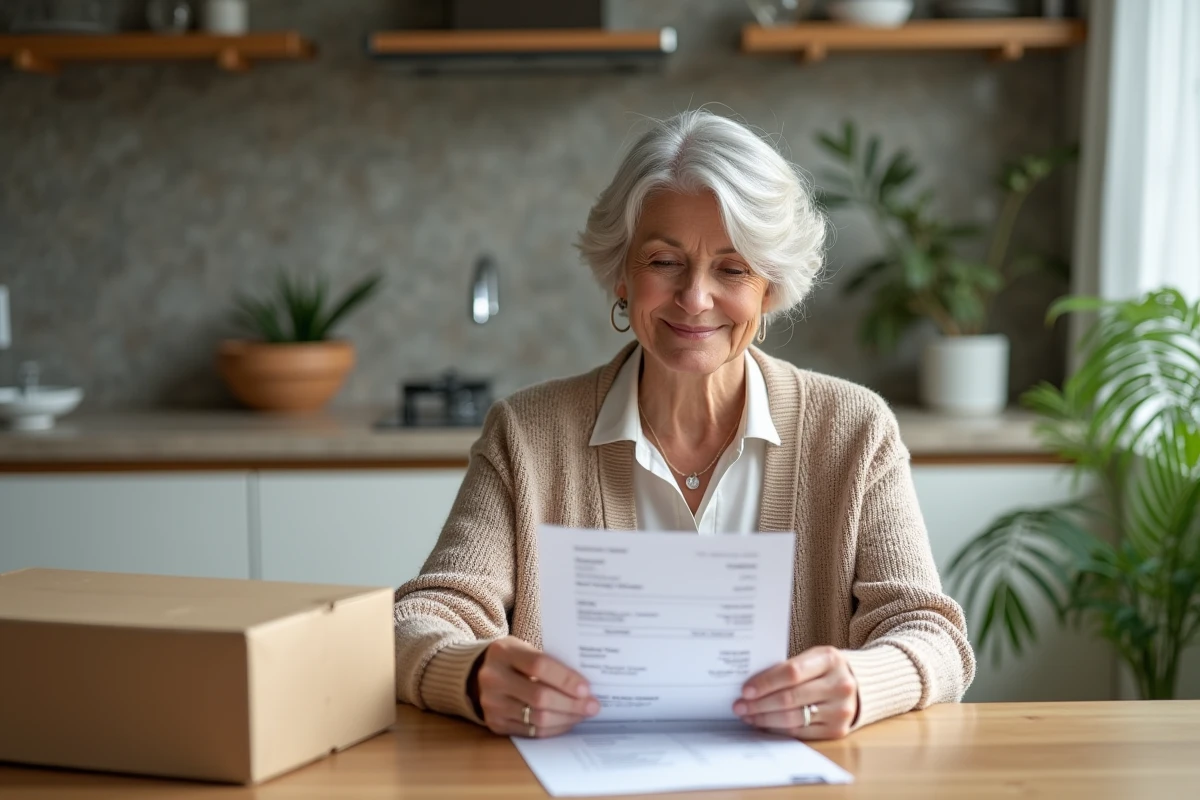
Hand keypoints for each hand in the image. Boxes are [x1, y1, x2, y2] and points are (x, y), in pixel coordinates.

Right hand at [470, 636, 600, 737]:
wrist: (478, 674)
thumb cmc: (513, 659)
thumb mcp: (524, 648)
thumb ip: (548, 661)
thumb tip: (584, 684)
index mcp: (503, 652)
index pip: (539, 666)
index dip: (565, 679)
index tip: (587, 688)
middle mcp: (493, 678)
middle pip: (539, 696)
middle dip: (571, 704)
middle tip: (592, 706)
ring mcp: (491, 703)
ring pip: (536, 717)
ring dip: (565, 718)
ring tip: (583, 714)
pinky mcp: (495, 723)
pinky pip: (530, 731)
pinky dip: (553, 728)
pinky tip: (566, 722)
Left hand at [733, 646, 858, 739]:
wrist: (859, 684)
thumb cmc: (826, 668)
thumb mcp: (814, 657)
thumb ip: (789, 667)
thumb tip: (752, 684)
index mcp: (831, 660)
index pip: (791, 673)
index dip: (765, 682)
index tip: (745, 690)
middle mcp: (840, 685)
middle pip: (790, 698)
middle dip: (759, 704)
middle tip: (740, 706)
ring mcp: (840, 710)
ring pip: (793, 718)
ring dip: (765, 719)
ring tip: (748, 716)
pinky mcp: (837, 730)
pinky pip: (800, 733)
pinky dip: (778, 729)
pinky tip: (765, 724)